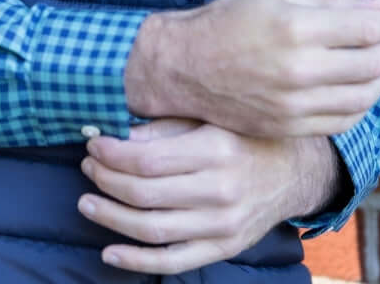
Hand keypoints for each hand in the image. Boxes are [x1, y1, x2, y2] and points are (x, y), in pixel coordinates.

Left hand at [77, 118, 342, 274]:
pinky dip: (137, 261)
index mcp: (214, 149)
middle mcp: (219, 190)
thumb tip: (119, 135)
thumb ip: (167, 127)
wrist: (292, 171)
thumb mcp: (210, 118)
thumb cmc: (243, 136)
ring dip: (112, 217)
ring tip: (87, 203)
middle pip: (145, 193)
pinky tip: (110, 251)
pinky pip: (173, 262)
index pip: (147, 159)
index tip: (93, 145)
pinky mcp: (223, 248)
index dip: (112, 154)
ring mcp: (222, 225)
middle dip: (107, 180)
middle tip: (87, 167)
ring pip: (152, 229)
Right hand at [124, 0, 379, 138]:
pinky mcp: (290, 127)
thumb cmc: (230, 20)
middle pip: (373, 65)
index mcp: (295, 28)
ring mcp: (295, 104)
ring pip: (365, 97)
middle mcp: (299, 69)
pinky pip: (344, 121)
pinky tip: (358, 86)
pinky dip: (362, 104)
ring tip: (378, 60)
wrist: (184, 66)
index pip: (367, 30)